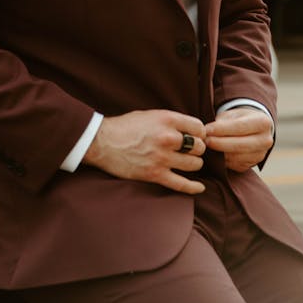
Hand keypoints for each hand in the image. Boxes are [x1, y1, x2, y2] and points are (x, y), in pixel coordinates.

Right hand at [82, 110, 205, 194]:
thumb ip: (171, 122)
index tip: (195, 137)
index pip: (199, 127)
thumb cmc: (124, 127)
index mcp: (167, 119)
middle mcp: (167, 138)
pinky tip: (200, 188)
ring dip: (193, 164)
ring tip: (186, 162)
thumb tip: (191, 130)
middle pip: (199, 147)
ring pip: (195, 164)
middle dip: (196, 149)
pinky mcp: (154, 174)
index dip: (199, 133)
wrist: (102, 142)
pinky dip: (193, 187)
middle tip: (189, 150)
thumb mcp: (150, 115)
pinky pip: (182, 184)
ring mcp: (162, 157)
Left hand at [204, 108, 273, 172]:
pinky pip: (235, 165)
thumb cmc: (239, 119)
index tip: (207, 129)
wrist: (252, 130)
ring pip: (236, 157)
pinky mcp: (252, 164)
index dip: (222, 129)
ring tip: (207, 146)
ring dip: (219, 153)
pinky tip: (216, 154)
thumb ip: (222, 122)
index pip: (240, 127)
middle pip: (240, 145)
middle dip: (219, 143)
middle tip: (205, 141)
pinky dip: (223, 161)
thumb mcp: (233, 114)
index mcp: (263, 122)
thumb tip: (207, 132)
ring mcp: (260, 154)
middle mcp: (265, 140)